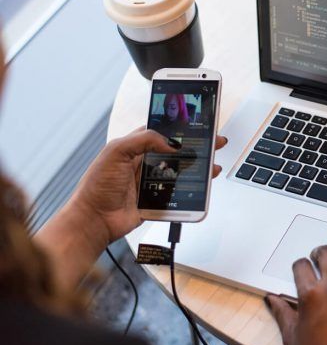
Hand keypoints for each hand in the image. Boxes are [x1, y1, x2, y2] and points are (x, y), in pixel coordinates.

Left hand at [70, 128, 227, 243]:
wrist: (94, 220)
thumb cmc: (96, 187)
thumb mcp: (115, 152)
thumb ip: (143, 140)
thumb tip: (170, 142)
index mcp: (134, 147)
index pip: (161, 132)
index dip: (179, 128)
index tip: (197, 124)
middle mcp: (144, 163)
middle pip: (176, 151)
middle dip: (196, 146)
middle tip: (214, 142)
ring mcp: (152, 181)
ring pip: (181, 171)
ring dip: (198, 167)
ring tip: (212, 164)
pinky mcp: (157, 199)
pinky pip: (179, 192)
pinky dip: (192, 188)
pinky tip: (202, 183)